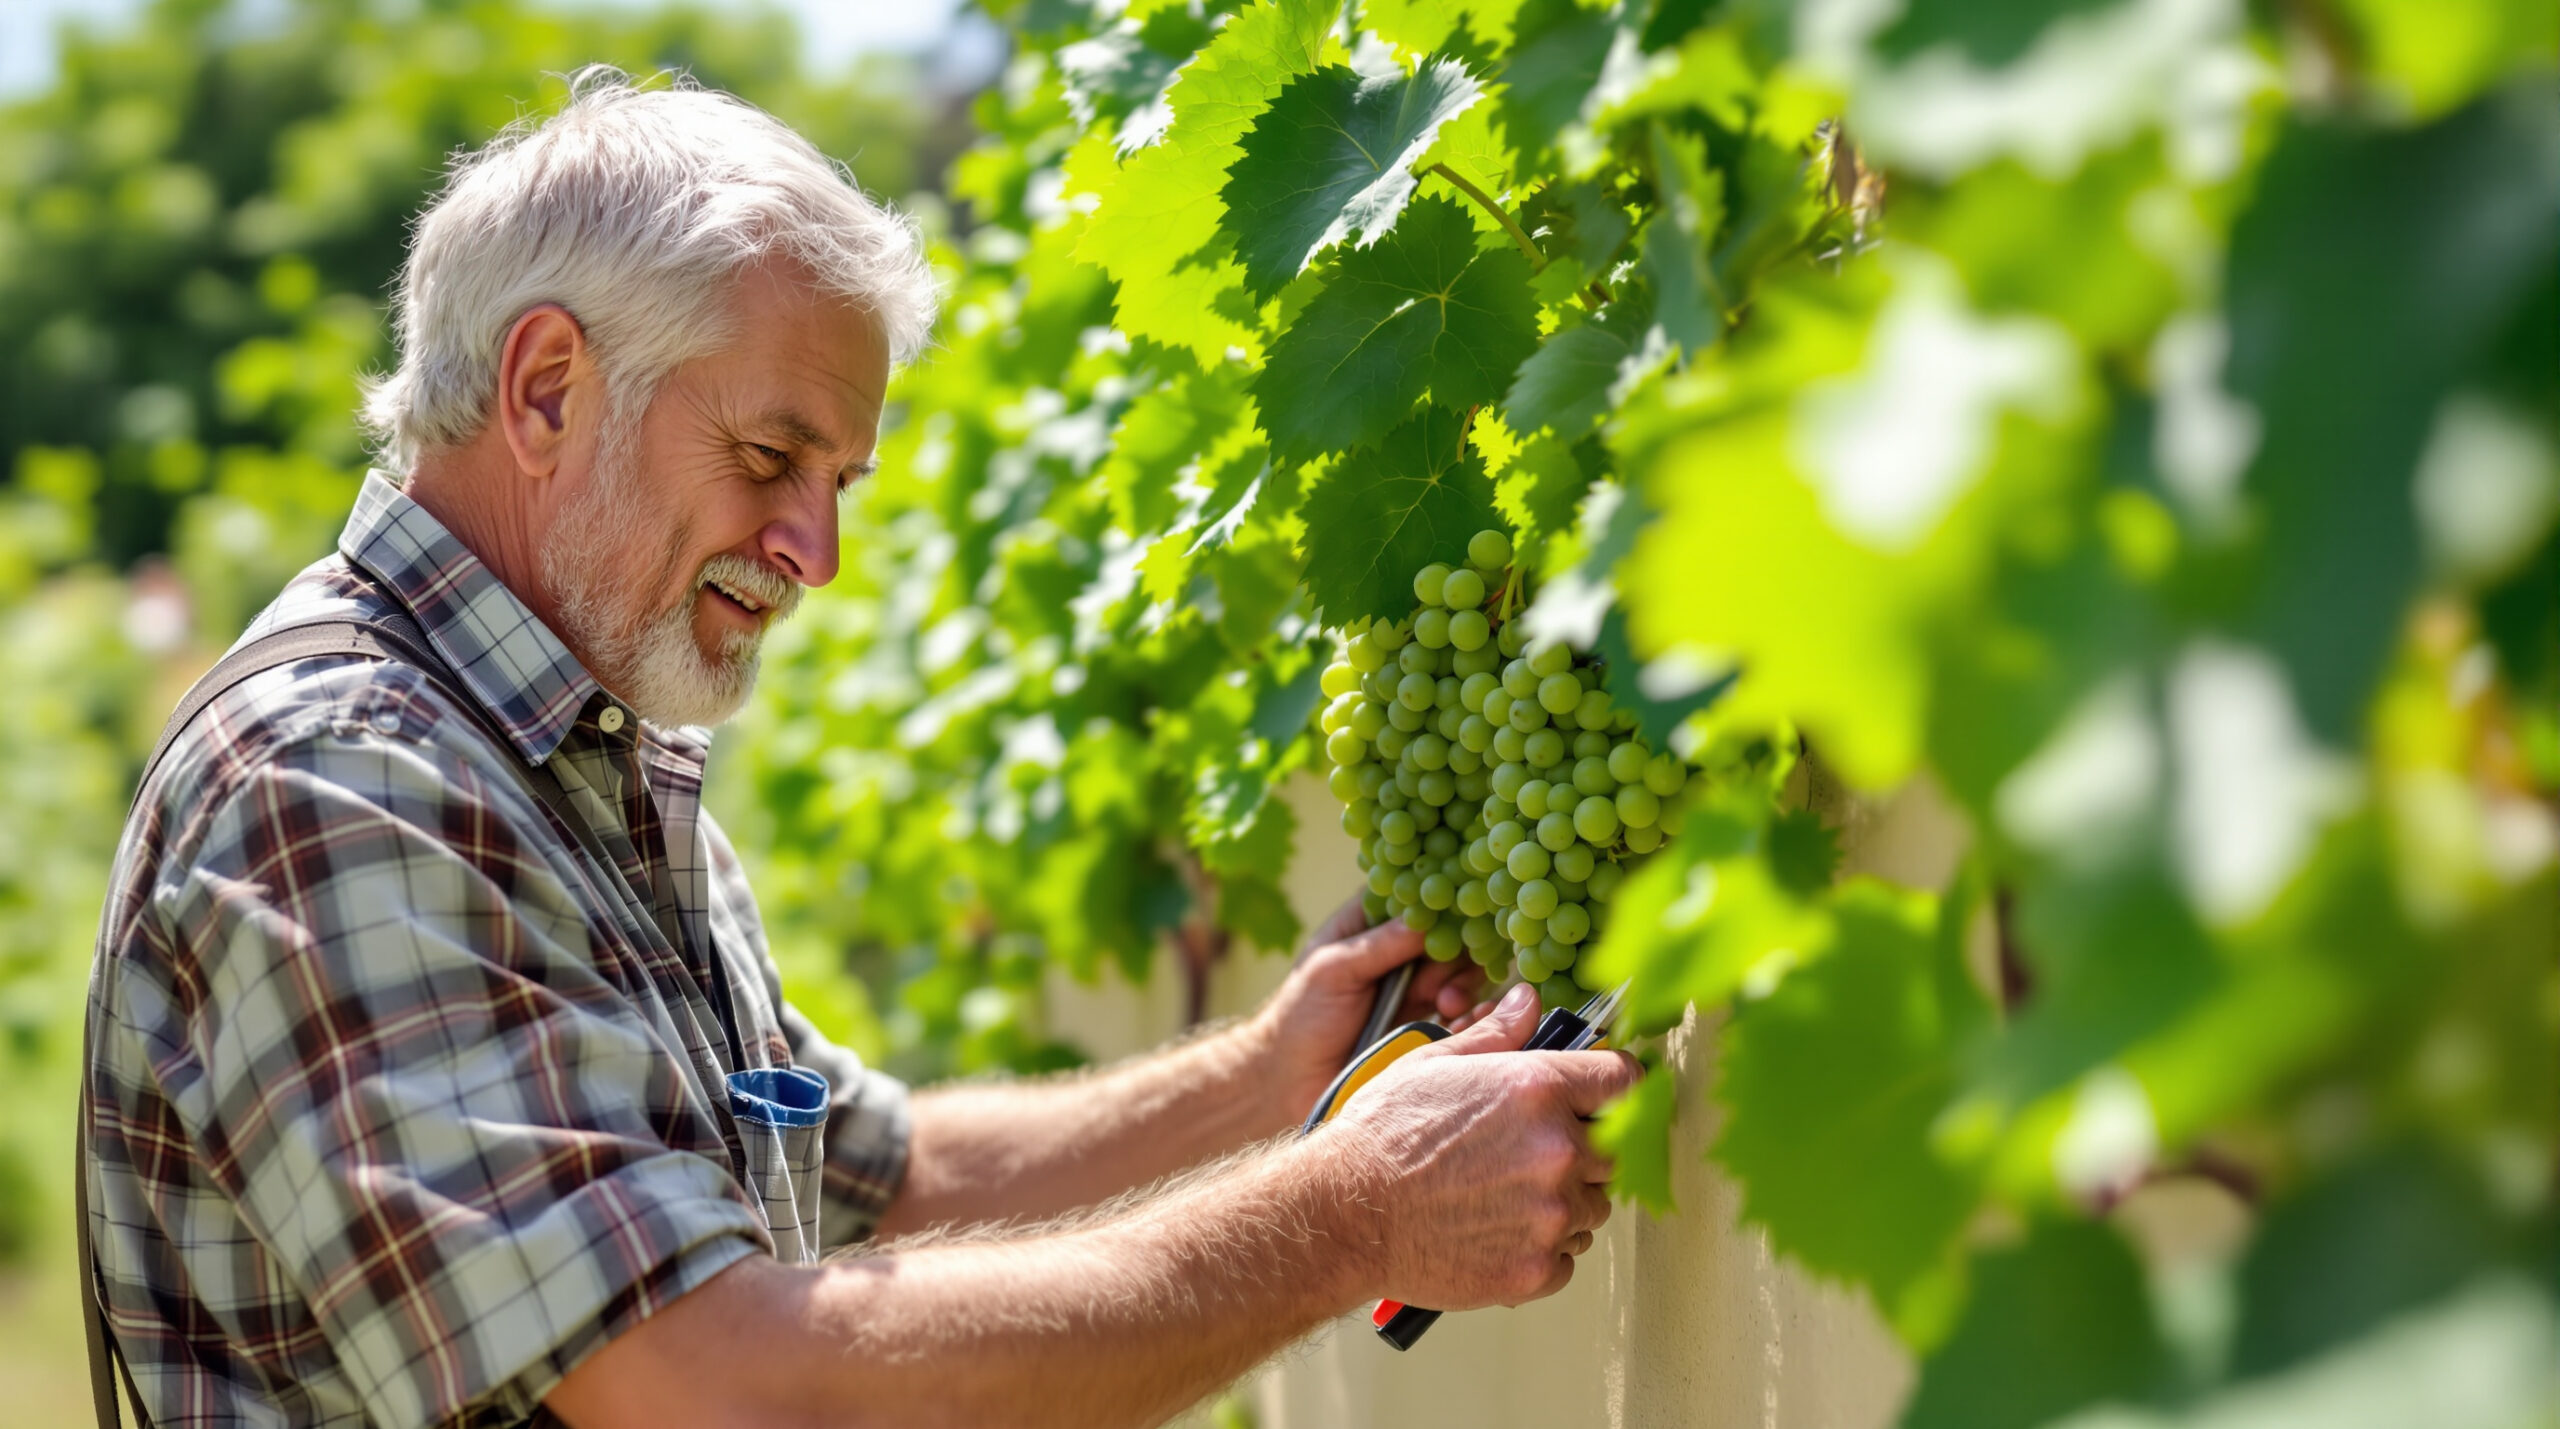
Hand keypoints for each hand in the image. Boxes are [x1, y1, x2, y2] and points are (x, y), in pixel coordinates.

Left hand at [1250, 894, 1491, 1125]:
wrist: (1296, 1081)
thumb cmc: (1302, 1015)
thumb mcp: (1334, 970)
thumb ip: (1379, 945)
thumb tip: (1427, 919)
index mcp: (1369, 920)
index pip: (1414, 893)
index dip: (1438, 901)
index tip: (1452, 921)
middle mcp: (1397, 944)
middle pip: (1447, 928)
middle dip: (1454, 950)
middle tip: (1439, 981)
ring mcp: (1414, 979)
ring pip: (1459, 965)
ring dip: (1461, 981)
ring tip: (1446, 1004)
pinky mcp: (1425, 1014)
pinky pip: (1460, 1002)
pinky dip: (1465, 1007)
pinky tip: (1453, 1018)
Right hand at [1316, 983, 1641, 1309]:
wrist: (1346, 1214)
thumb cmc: (1382, 1136)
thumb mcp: (1434, 1065)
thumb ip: (1495, 1035)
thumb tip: (1528, 1002)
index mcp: (1538, 1088)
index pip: (1623, 1079)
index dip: (1616, 1084)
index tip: (1606, 1095)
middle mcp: (1557, 1149)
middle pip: (1616, 1148)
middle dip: (1586, 1146)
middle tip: (1535, 1151)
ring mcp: (1551, 1214)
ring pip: (1594, 1206)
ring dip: (1566, 1200)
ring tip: (1506, 1194)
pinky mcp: (1536, 1268)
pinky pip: (1567, 1258)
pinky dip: (1543, 1249)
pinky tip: (1498, 1231)